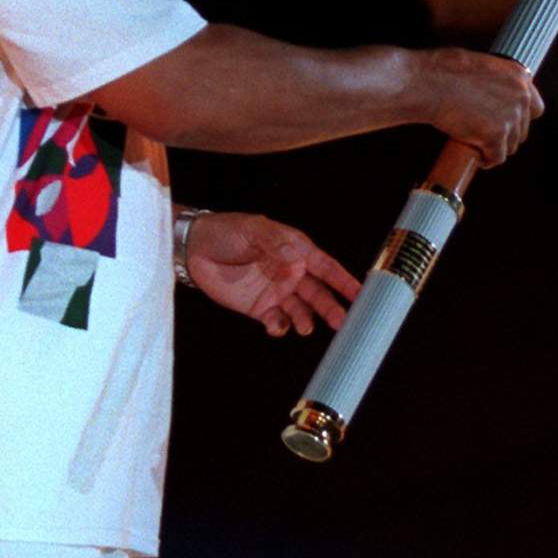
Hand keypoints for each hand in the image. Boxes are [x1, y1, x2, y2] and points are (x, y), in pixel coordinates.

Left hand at [185, 211, 359, 335]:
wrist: (195, 249)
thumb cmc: (228, 231)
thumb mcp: (254, 229)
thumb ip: (277, 244)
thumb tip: (297, 261)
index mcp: (297, 251)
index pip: (327, 268)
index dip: (345, 281)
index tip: (363, 293)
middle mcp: (291, 274)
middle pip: (319, 294)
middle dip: (332, 307)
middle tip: (342, 321)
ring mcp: (277, 292)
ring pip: (302, 310)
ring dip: (307, 320)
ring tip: (306, 327)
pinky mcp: (259, 308)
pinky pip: (277, 321)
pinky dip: (280, 327)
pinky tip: (277, 326)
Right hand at [416, 47, 543, 166]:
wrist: (428, 83)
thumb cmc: (443, 70)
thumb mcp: (479, 66)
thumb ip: (494, 81)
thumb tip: (491, 94)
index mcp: (519, 76)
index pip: (534, 106)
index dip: (519, 117)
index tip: (506, 122)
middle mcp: (521, 96)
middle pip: (522, 129)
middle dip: (506, 134)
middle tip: (486, 136)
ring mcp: (510, 117)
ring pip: (510, 145)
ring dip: (496, 148)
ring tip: (479, 146)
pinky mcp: (496, 136)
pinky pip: (496, 157)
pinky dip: (487, 160)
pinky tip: (477, 158)